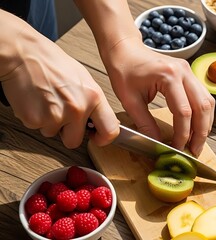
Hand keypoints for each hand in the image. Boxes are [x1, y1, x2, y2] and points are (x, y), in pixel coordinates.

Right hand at [0, 23, 118, 147]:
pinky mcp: (35, 119)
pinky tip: (36, 101)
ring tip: (47, 100)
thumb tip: (99, 120)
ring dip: (49, 123)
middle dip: (67, 132)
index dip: (102, 139)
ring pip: (53, 133)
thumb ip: (93, 102)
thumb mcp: (84, 80)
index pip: (110, 130)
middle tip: (61, 115)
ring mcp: (56, 116)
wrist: (24, 53)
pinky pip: (37, 128)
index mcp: (94, 97)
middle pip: (75, 141)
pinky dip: (35, 118)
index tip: (96, 137)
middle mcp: (77, 109)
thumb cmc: (53, 63)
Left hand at [105, 37, 214, 155]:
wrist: (125, 49)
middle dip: (200, 132)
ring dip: (205, 124)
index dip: (183, 134)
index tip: (177, 149)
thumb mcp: (129, 100)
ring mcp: (189, 71)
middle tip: (194, 150)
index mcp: (168, 76)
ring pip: (208, 101)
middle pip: (202, 107)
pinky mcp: (190, 74)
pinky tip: (197, 126)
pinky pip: (203, 96)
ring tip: (197, 141)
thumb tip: (158, 144)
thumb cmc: (124, 70)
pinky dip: (203, 113)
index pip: (183, 112)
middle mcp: (184, 72)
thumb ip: (145, 123)